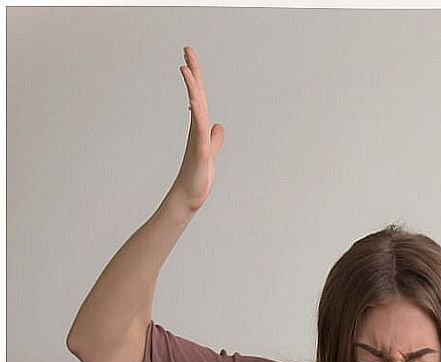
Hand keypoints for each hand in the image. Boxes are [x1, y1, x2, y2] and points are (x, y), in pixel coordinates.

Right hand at [168, 46, 224, 215]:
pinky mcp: (200, 148)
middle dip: (193, 71)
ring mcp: (197, 136)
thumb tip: (218, 125)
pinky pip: (199, 126)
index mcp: (200, 126)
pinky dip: (197, 112)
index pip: (199, 96)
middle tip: (187, 49)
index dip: (196, 77)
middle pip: (196, 94)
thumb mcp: (211, 151)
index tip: (189, 57)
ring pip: (196, 107)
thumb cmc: (197, 176)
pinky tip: (194, 99)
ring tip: (185, 67)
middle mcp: (197, 127)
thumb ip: (215, 137)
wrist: (189, 196)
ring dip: (192, 87)